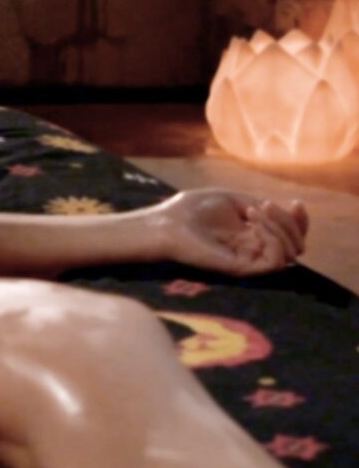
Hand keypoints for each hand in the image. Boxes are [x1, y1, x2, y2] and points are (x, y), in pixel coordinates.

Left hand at [151, 189, 307, 275]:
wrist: (167, 222)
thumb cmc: (192, 209)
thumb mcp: (234, 199)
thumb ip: (264, 207)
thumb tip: (293, 208)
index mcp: (255, 233)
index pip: (291, 234)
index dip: (300, 220)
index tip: (295, 203)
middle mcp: (256, 249)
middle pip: (297, 245)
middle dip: (290, 222)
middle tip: (263, 205)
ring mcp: (250, 260)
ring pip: (290, 255)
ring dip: (280, 228)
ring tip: (253, 212)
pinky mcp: (242, 269)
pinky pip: (275, 262)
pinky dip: (273, 239)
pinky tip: (253, 225)